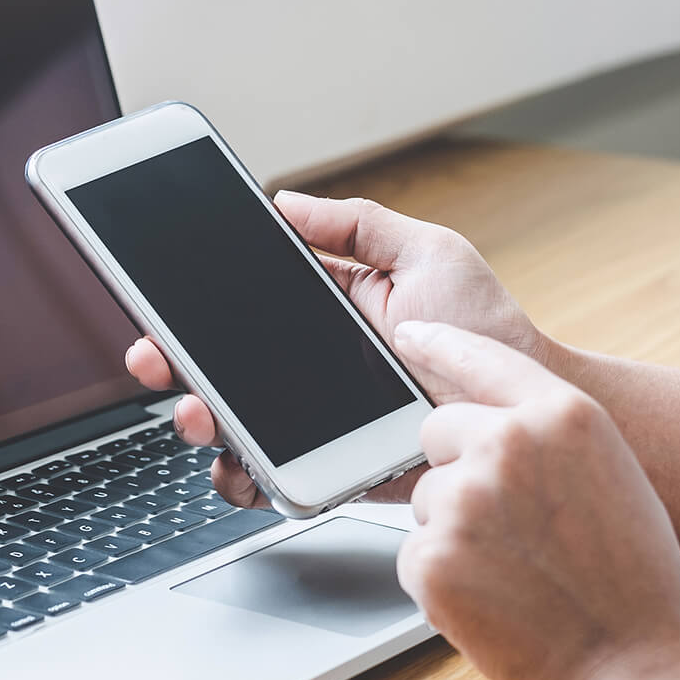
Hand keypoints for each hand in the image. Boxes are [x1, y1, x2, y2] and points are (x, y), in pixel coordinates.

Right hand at [124, 192, 540, 505]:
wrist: (524, 409)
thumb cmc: (487, 329)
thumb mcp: (428, 253)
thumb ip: (358, 224)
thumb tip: (284, 200)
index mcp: (322, 312)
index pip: (240, 309)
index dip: (191, 309)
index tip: (158, 304)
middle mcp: (308, 368)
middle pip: (218, 369)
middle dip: (171, 365)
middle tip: (155, 361)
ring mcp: (314, 423)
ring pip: (233, 426)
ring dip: (199, 421)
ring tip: (198, 415)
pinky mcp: (331, 469)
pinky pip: (272, 479)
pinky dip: (242, 478)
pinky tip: (236, 465)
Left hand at [391, 321, 679, 679]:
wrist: (629, 669)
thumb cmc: (631, 582)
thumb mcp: (612, 477)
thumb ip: (551, 438)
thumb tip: (494, 423)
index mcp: (563, 415)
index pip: (482, 356)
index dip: (441, 343)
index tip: (407, 332)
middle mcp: (509, 443)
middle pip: (437, 428)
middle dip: (458, 468)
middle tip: (509, 525)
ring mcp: (464, 498)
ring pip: (426, 496)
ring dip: (452, 528)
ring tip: (516, 570)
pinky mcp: (431, 555)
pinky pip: (415, 551)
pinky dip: (443, 578)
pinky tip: (494, 599)